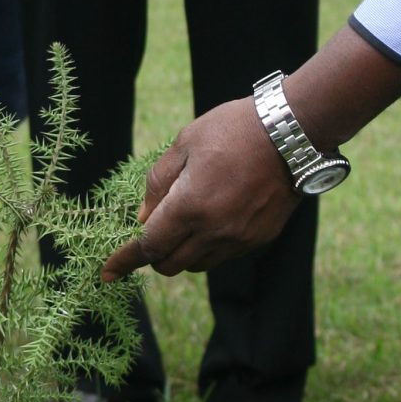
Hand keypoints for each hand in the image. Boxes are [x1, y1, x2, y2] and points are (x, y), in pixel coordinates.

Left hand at [102, 27, 400, 282]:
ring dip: (183, 251)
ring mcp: (241, 238)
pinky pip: (225, 255)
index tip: (107, 273)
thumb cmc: (234, 129)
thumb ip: (158, 183)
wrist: (293, 131)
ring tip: (189, 218)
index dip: (125, 260)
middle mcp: (215, 230)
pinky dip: (210, 246)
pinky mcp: (261, 238)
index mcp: (190, 205)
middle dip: (155, 253)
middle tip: (155, 229)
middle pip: (170, 264)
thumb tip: (143, 218)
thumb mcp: (185, 142)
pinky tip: (216, 217)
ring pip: (198, 264)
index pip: (149, 245)